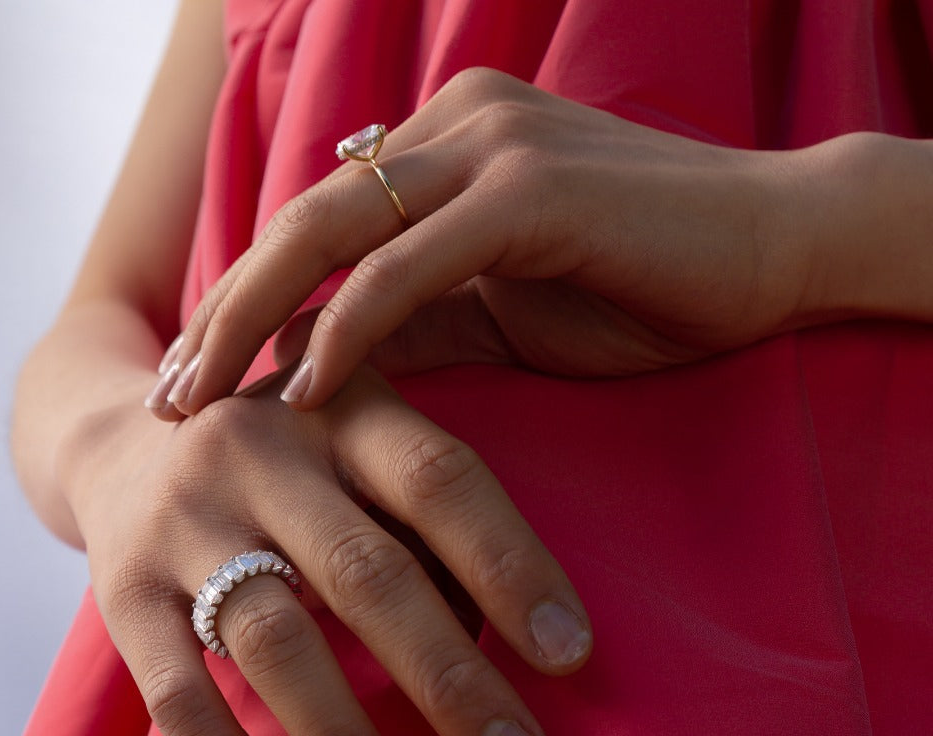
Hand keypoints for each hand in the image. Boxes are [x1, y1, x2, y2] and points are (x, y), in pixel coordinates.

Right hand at [66, 366, 591, 735]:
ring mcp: (181, 522)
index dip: (513, 567)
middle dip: (453, 684)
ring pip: (274, 645)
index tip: (572, 659)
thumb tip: (517, 642)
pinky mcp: (120, 591)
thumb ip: (421, 523)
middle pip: (367, 576)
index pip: (441, 481)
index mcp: (338, 409)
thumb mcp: (353, 448)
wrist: (119, 442)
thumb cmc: (284, 462)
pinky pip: (173, 692)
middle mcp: (256, 454)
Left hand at [153, 66, 822, 414]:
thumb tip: (328, 368)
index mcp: (443, 149)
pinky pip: (408, 269)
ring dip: (254, 320)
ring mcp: (489, 151)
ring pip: (333, 233)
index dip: (246, 301)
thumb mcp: (504, 311)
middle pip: (300, 223)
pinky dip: (348, 330)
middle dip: (222, 312)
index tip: (198, 375)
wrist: (774, 250)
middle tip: (168, 393)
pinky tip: (301, 391)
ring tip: (201, 400)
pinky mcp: (528, 194)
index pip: (317, 227)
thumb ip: (419, 322)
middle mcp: (452, 128)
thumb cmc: (641, 283)